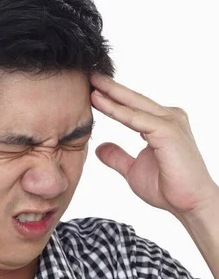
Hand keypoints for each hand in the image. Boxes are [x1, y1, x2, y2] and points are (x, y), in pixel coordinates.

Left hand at [90, 72, 218, 217]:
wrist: (190, 204)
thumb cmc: (168, 188)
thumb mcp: (133, 170)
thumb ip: (118, 157)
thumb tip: (99, 148)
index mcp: (161, 124)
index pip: (132, 106)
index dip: (112, 97)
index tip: (91, 88)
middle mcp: (168, 117)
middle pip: (133, 99)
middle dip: (109, 86)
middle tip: (88, 73)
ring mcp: (170, 122)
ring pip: (133, 105)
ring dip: (111, 94)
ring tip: (90, 83)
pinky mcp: (168, 131)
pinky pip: (136, 119)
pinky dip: (116, 110)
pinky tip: (99, 102)